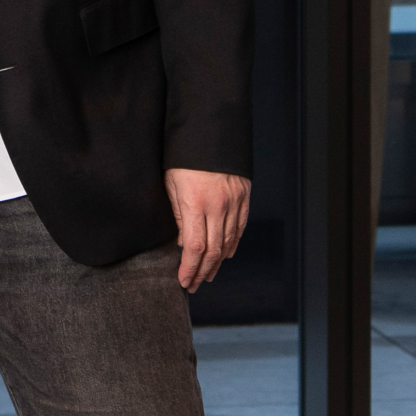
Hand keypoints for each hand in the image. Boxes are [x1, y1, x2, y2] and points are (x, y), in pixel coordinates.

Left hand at [164, 168, 250, 292]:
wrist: (211, 130)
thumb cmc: (184, 156)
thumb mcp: (171, 184)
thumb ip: (177, 215)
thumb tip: (182, 242)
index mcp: (196, 203)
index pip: (194, 246)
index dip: (189, 268)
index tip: (183, 281)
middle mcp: (218, 205)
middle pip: (213, 249)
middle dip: (202, 271)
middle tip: (193, 285)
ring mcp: (234, 201)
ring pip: (228, 241)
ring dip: (217, 262)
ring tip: (207, 275)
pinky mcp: (244, 196)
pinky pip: (239, 227)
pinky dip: (233, 244)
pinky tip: (225, 255)